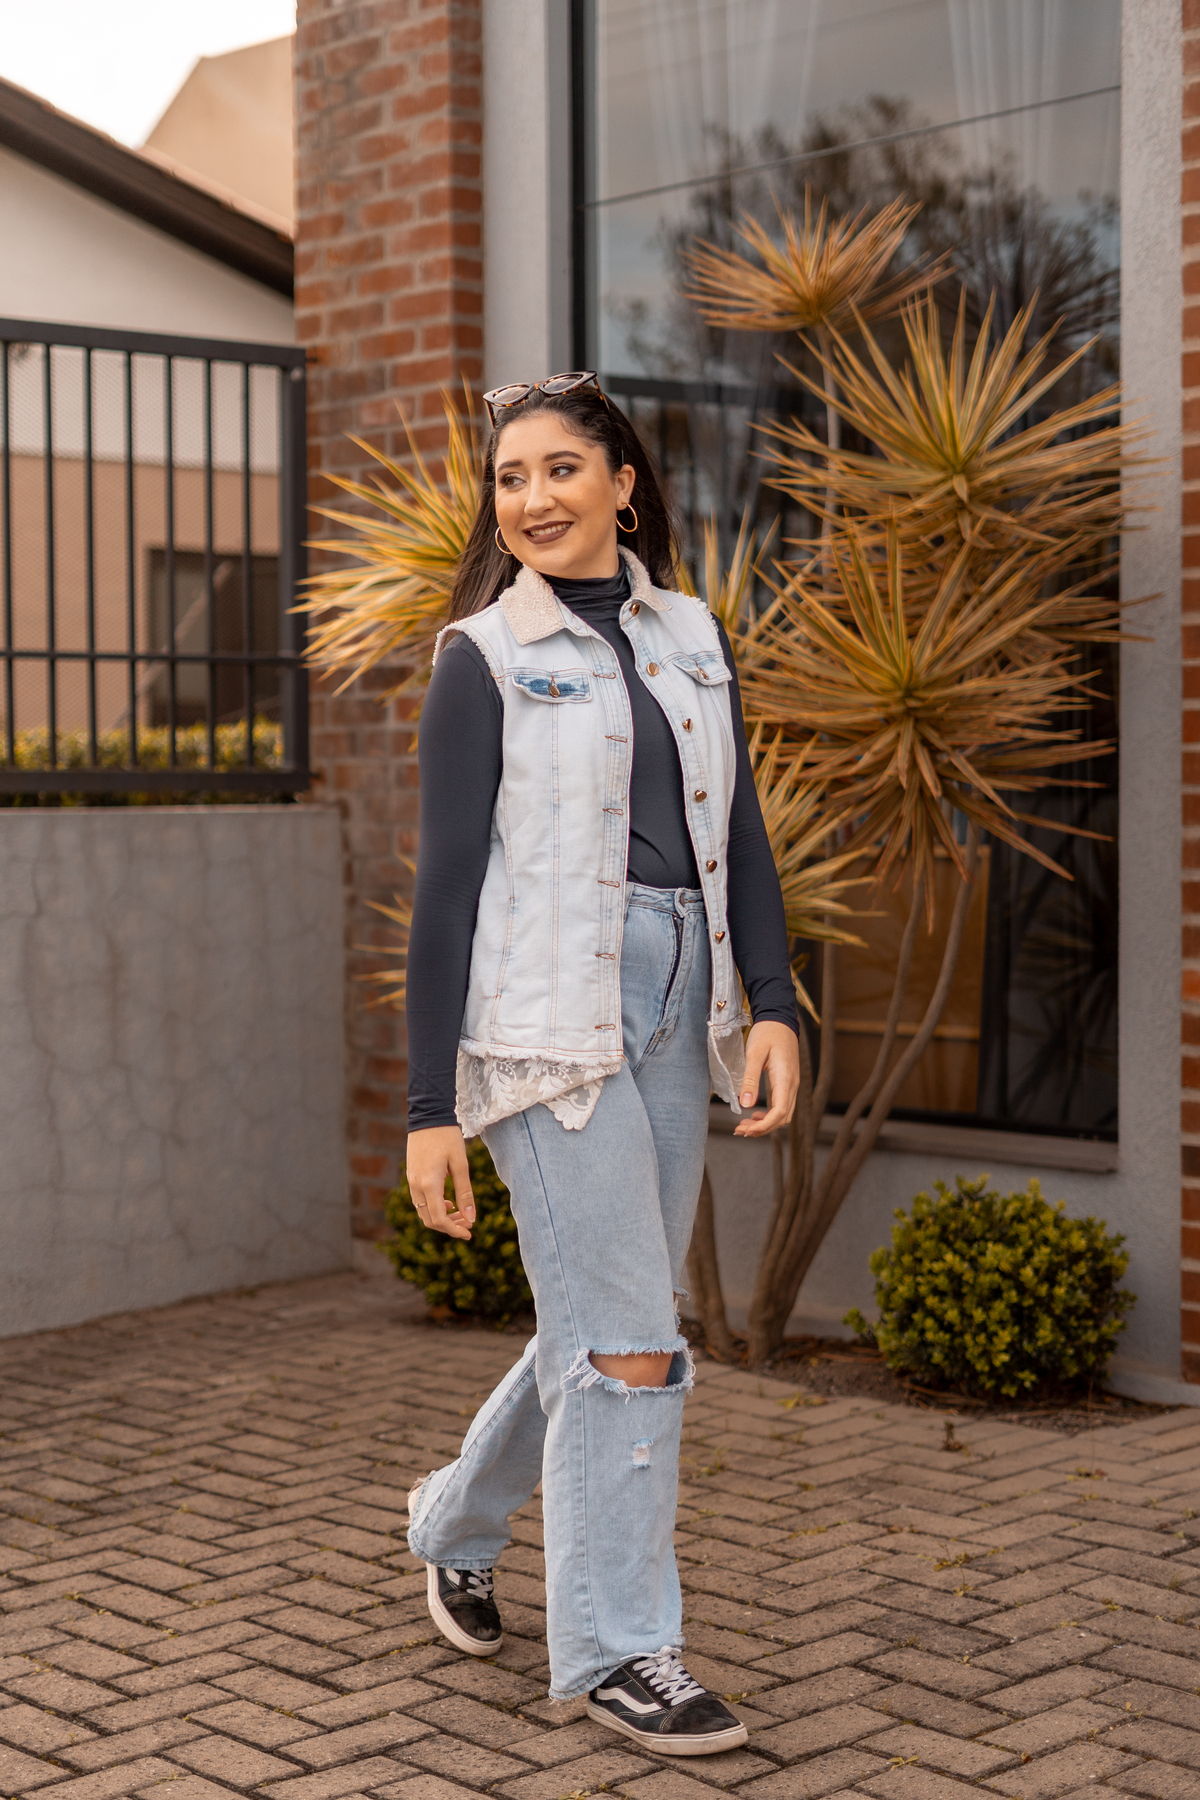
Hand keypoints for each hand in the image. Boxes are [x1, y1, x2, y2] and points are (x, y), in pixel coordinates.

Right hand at [405, 1126, 475, 1238]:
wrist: (428, 1116)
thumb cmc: (448, 1138)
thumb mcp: (461, 1164)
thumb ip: (465, 1192)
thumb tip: (471, 1218)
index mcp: (429, 1184)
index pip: (439, 1219)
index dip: (454, 1230)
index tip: (469, 1234)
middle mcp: (416, 1186)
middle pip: (430, 1220)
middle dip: (450, 1226)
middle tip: (469, 1224)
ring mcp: (411, 1181)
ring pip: (424, 1212)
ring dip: (442, 1218)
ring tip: (461, 1213)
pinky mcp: (411, 1176)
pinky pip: (420, 1201)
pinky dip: (434, 1207)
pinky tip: (449, 1202)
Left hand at [733, 1021, 800, 1137]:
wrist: (779, 1019)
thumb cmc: (767, 1033)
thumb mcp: (755, 1053)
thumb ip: (750, 1079)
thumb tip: (746, 1105)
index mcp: (785, 1079)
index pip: (779, 1113)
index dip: (764, 1126)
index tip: (746, 1130)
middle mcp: (792, 1085)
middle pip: (782, 1118)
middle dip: (762, 1128)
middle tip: (739, 1130)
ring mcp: (791, 1084)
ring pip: (783, 1114)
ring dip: (765, 1123)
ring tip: (744, 1125)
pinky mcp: (787, 1082)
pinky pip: (782, 1105)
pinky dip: (769, 1115)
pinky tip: (754, 1114)